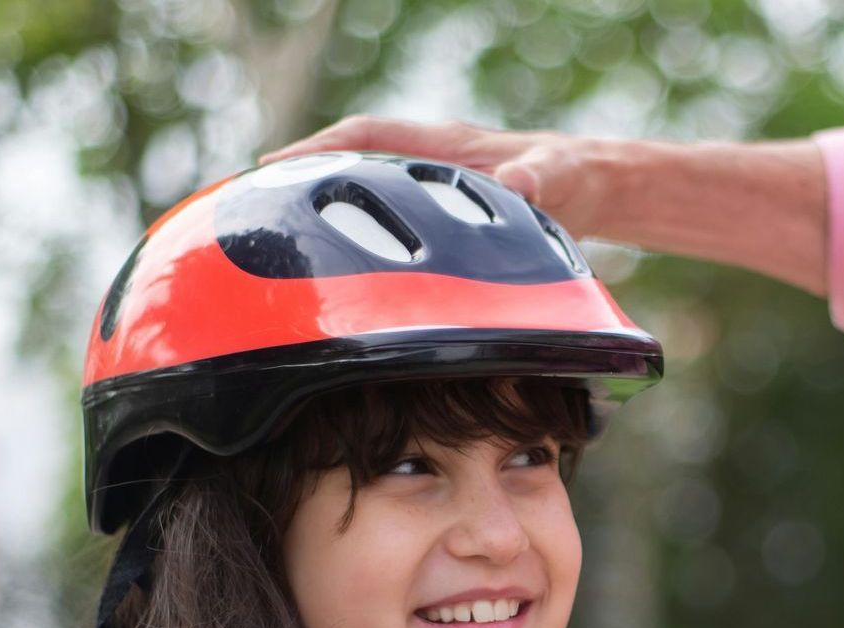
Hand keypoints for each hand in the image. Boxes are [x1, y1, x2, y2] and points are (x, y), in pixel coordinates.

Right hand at [261, 118, 623, 236]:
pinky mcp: (440, 215)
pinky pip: (387, 223)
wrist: (596, 189)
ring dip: (322, 213)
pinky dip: (357, 240)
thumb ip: (540, 179)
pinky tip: (332, 274)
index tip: (271, 168)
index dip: (317, 150)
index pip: (368, 136)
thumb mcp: (560, 177)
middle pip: (349, 163)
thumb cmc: (575, 176)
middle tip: (247, 211)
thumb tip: (518, 185)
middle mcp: (429, 160)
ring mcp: (431, 187)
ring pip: (364, 194)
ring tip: (272, 247)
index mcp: (445, 144)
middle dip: (300, 181)